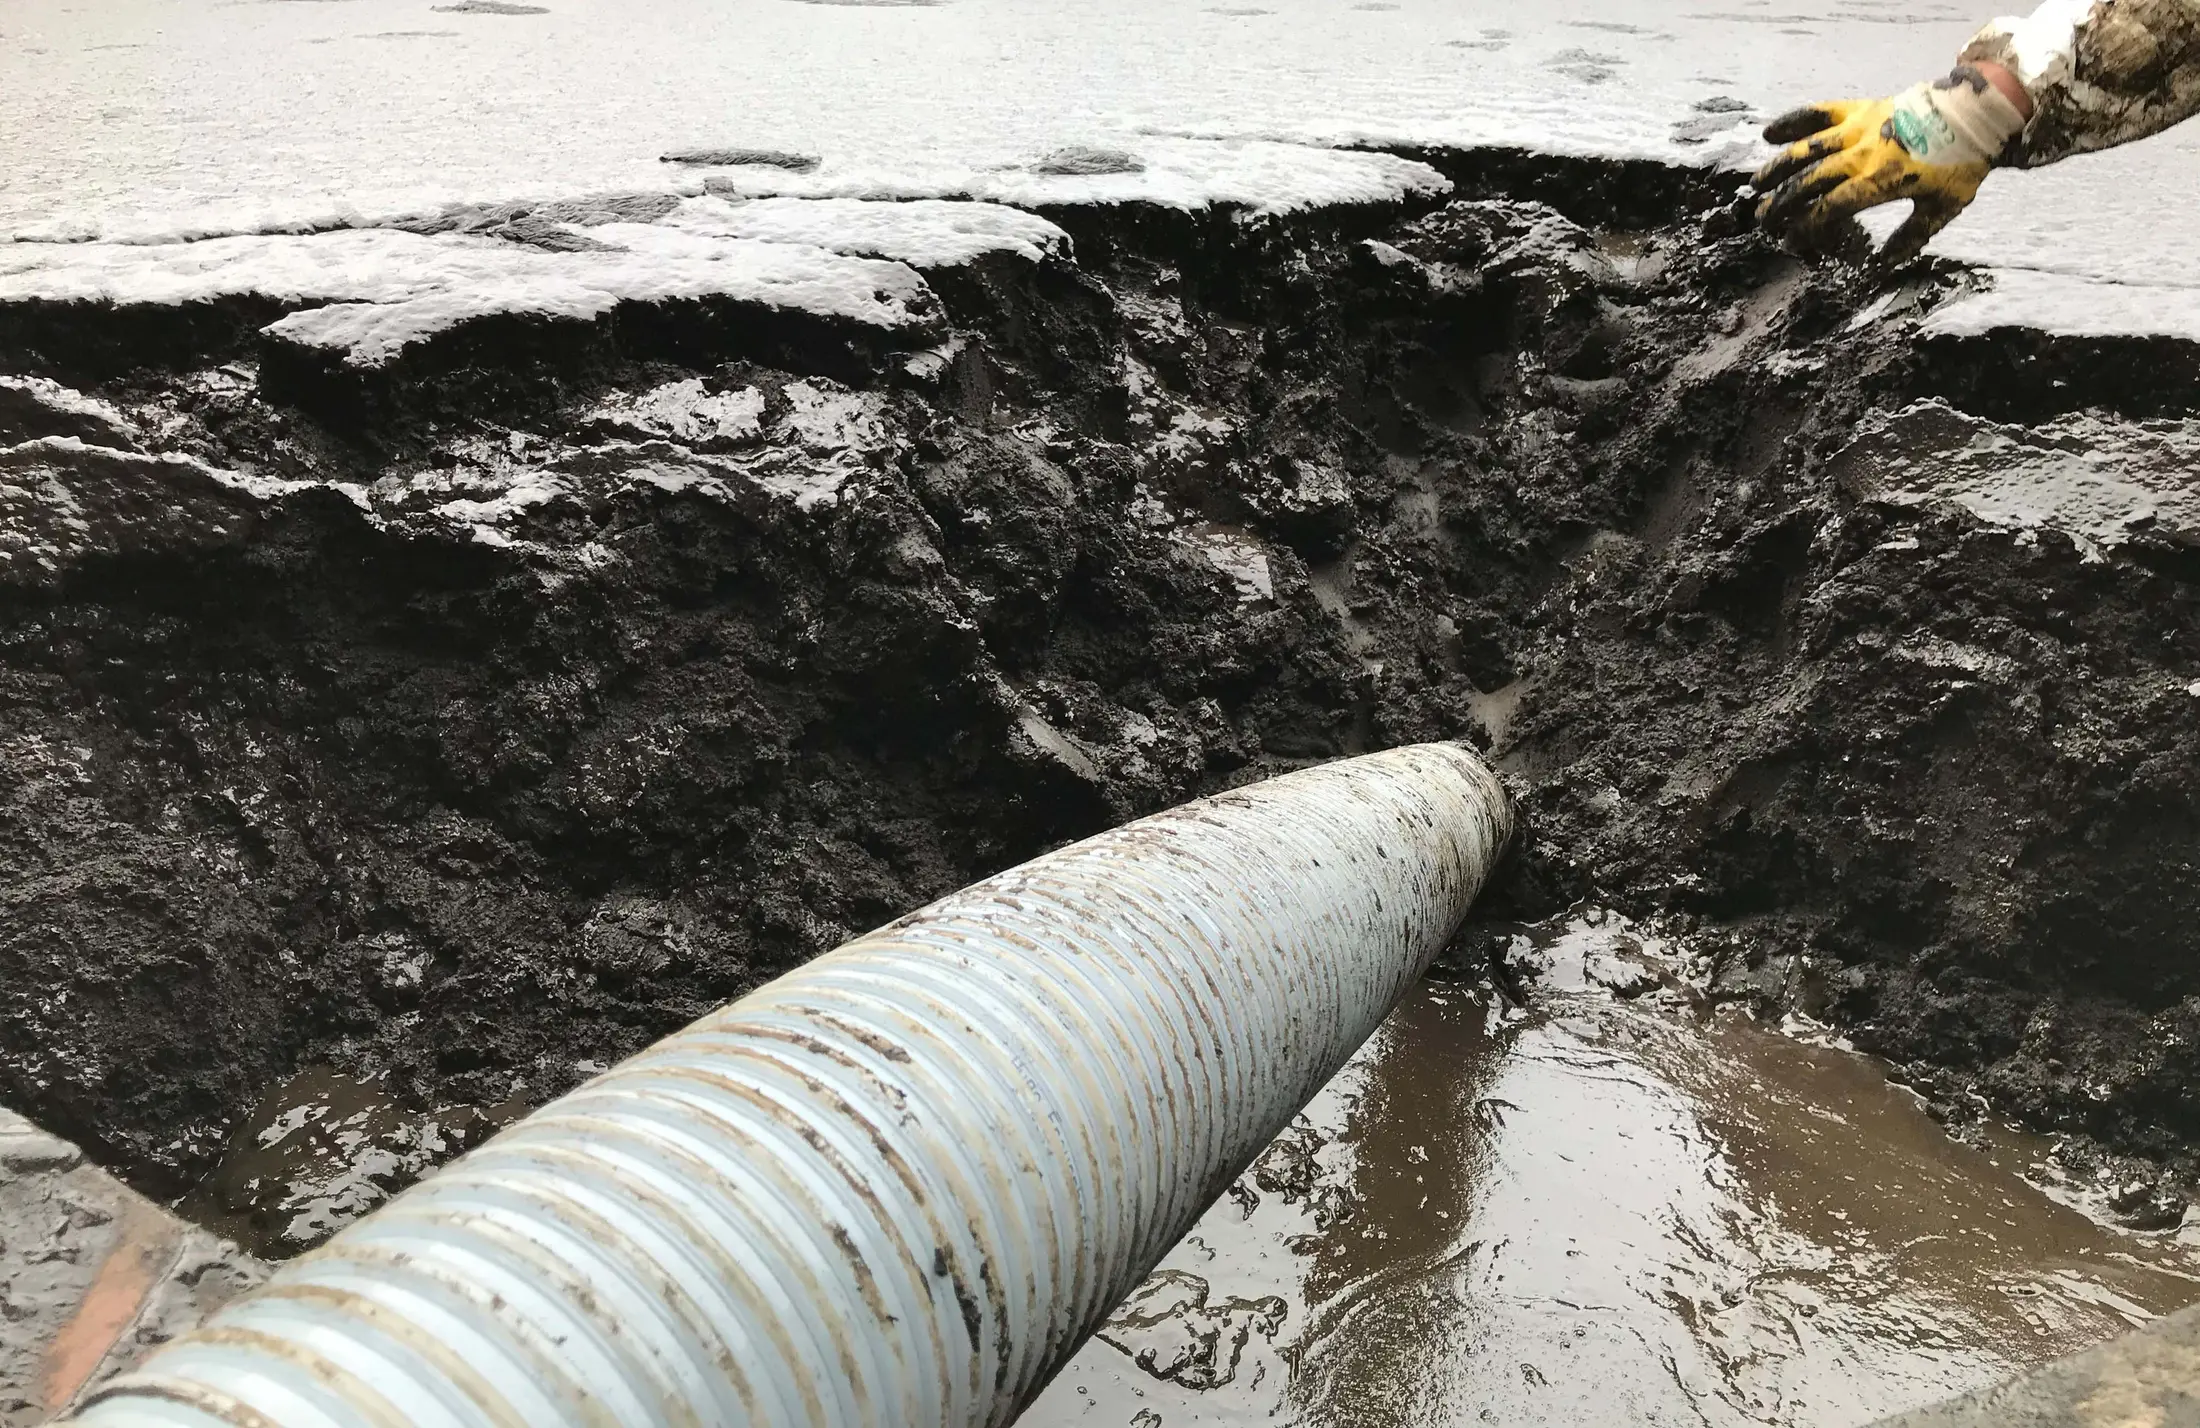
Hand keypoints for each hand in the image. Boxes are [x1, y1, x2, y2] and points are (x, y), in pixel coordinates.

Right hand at [1752, 65, 2029, 266]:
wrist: (1977, 111)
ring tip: (1756, 185)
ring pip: (1805, 149)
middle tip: (1763, 220)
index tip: (1790, 242)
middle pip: (1808, 182)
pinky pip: (1819, 113)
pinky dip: (1793, 121)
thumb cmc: (1963, 163)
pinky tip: (1769, 133)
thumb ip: (1910, 238)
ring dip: (1777, 168)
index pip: (1829, 208)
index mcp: (1880, 181)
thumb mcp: (1943, 208)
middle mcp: (1862, 154)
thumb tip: (1880, 266)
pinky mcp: (1859, 108)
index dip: (1805, 227)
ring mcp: (1858, 128)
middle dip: (1781, 203)